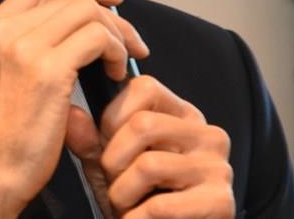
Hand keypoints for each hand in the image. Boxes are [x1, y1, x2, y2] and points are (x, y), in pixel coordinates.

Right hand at [0, 0, 148, 217]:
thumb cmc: (6, 130)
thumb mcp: (7, 70)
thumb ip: (32, 40)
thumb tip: (77, 20)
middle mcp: (4, 28)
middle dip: (112, 15)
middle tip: (129, 42)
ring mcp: (24, 46)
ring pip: (89, 12)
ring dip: (117, 36)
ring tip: (118, 64)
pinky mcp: (47, 70)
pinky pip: (98, 40)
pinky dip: (116, 53)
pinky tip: (114, 76)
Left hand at [67, 75, 233, 218]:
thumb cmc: (141, 200)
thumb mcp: (111, 166)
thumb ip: (91, 140)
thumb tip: (72, 115)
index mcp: (183, 116)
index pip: (144, 88)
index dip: (112, 117)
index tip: (107, 146)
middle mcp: (207, 134)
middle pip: (143, 124)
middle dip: (113, 160)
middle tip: (113, 182)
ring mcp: (218, 168)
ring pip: (149, 165)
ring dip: (122, 194)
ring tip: (125, 205)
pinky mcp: (221, 202)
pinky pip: (160, 206)